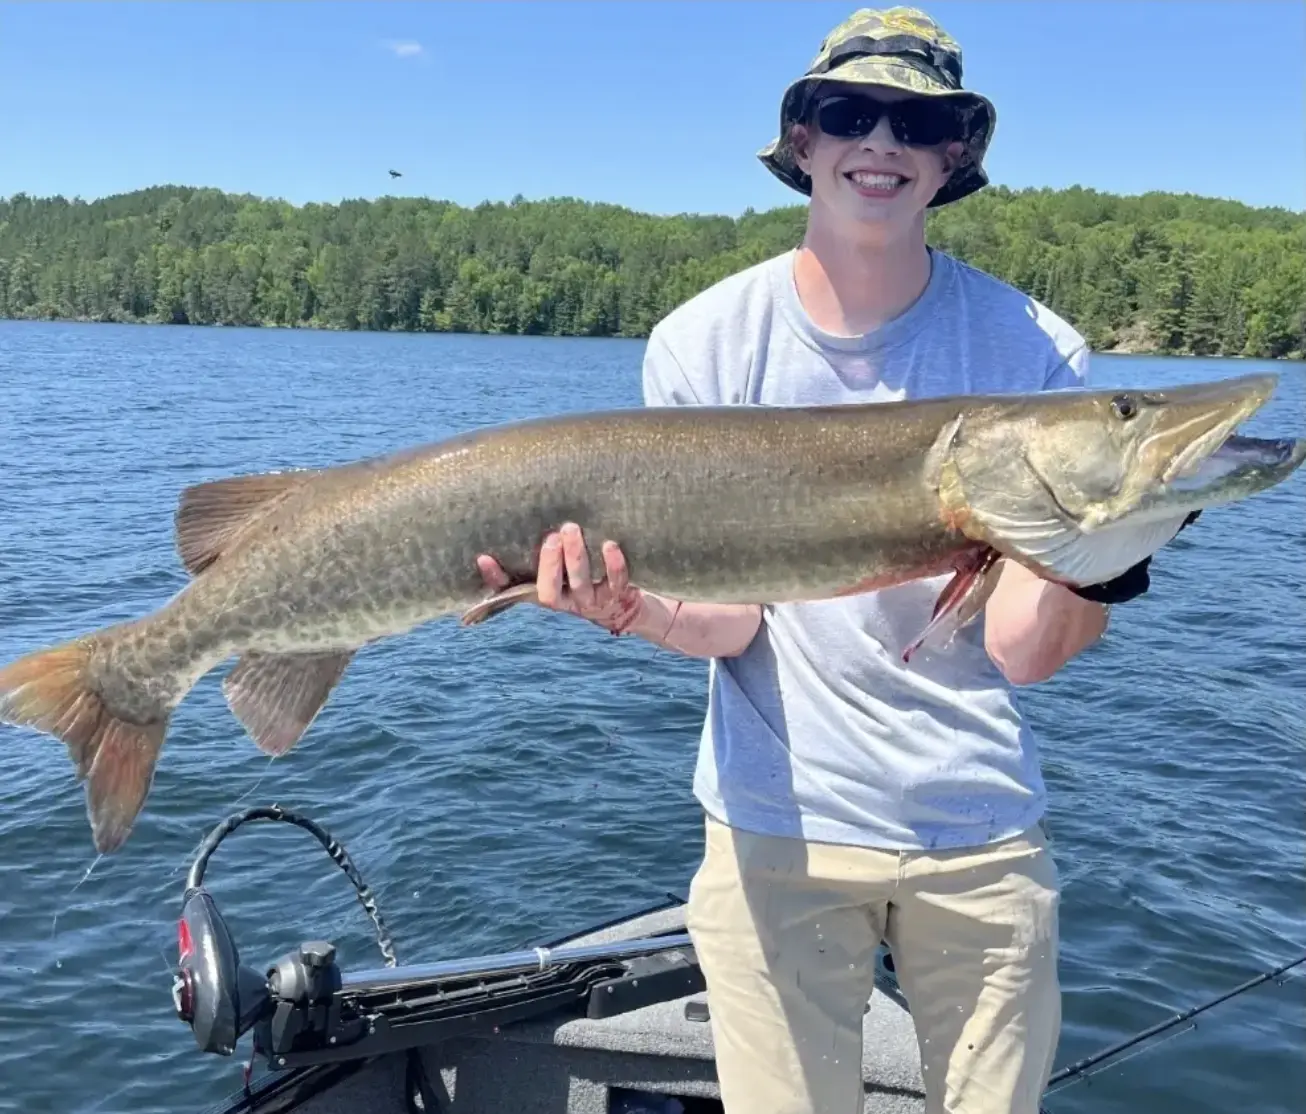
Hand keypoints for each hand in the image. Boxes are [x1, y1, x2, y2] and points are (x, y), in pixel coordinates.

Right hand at [476, 522, 645, 633]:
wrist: (620, 605)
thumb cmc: (577, 579)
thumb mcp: (553, 571)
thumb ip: (528, 559)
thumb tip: (489, 549)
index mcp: (543, 594)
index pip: (512, 590)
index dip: (497, 578)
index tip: (484, 557)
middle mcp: (565, 602)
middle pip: (549, 591)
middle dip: (548, 563)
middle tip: (551, 535)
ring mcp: (590, 601)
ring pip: (580, 583)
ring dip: (575, 556)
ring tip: (571, 529)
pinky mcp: (616, 595)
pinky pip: (615, 581)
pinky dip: (613, 564)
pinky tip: (609, 545)